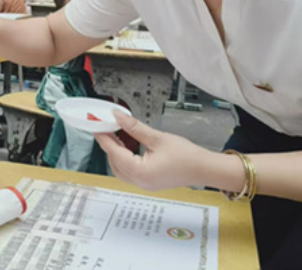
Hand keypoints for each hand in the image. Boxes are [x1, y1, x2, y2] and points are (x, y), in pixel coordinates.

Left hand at [94, 112, 210, 191]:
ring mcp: (143, 184)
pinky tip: (127, 145)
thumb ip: (134, 127)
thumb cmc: (186, 156)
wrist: (204, 169)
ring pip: (119, 168)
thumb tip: (118, 117)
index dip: (104, 137)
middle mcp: (139, 182)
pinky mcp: (148, 182)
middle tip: (106, 127)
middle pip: (114, 162)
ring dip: (115, 152)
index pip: (114, 152)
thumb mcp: (157, 137)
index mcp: (140, 172)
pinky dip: (124, 158)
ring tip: (116, 134)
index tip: (96, 125)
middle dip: (108, 144)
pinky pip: (129, 172)